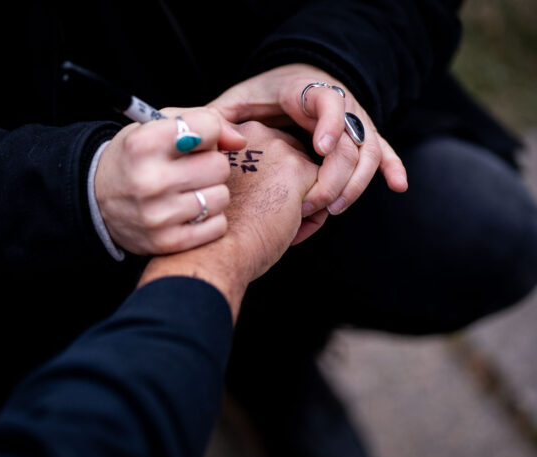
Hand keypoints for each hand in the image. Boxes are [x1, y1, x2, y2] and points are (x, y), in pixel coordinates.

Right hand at [96, 107, 246, 254]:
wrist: (97, 201)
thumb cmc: (136, 158)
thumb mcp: (157, 127)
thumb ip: (203, 121)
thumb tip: (239, 141)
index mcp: (143, 144)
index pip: (208, 127)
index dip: (208, 132)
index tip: (196, 140)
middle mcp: (149, 180)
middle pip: (219, 166)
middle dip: (211, 165)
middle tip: (192, 169)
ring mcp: (158, 215)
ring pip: (221, 196)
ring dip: (211, 193)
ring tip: (189, 191)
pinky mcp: (168, 242)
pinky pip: (218, 225)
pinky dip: (209, 219)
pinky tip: (189, 212)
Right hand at [139, 121, 319, 320]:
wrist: (213, 251)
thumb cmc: (210, 231)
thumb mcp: (220, 189)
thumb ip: (241, 174)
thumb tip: (270, 182)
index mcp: (229, 137)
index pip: (268, 154)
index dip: (266, 184)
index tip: (249, 207)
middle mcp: (252, 134)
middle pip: (290, 161)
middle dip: (288, 191)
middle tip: (267, 220)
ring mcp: (275, 148)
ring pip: (308, 175)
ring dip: (301, 204)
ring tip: (279, 228)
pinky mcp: (296, 168)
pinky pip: (324, 191)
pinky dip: (313, 216)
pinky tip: (292, 231)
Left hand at [208, 63, 406, 216]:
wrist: (290, 82)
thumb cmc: (259, 97)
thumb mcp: (237, 101)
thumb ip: (223, 118)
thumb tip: (221, 138)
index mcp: (307, 91)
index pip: (329, 101)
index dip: (330, 124)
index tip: (321, 149)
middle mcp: (339, 104)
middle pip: (351, 138)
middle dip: (335, 175)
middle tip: (313, 204)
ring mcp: (353, 121)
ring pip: (368, 151)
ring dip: (356, 183)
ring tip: (332, 209)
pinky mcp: (361, 137)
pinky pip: (382, 152)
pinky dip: (392, 167)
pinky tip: (399, 186)